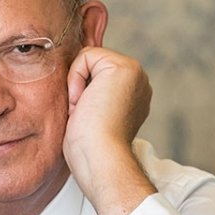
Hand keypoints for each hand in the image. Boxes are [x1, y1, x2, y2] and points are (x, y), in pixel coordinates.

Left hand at [64, 47, 154, 214]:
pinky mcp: (125, 67)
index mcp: (132, 94)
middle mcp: (139, 81)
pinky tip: (85, 102)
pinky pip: (86, 56)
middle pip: (90, 64)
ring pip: (88, 59)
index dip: (79, 92)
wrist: (100, 159)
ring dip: (77, 86)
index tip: (86, 117)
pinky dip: (76, 78)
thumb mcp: (88, 114)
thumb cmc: (88, 148)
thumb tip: (76, 85)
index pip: (94, 74)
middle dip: (79, 88)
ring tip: (86, 110)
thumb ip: (89, 94)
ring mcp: (136, 74)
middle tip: (85, 115)